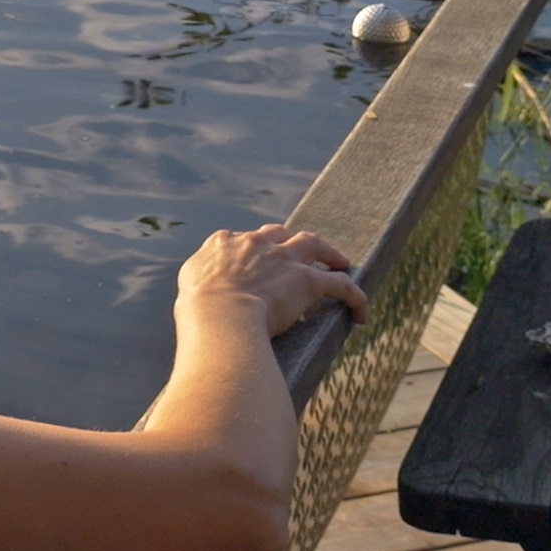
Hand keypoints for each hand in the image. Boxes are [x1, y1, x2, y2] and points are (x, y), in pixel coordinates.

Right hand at [178, 224, 366, 338]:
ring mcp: (283, 259)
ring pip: (314, 245)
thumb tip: (201, 298)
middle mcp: (256, 243)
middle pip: (279, 233)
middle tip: (300, 253)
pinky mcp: (307, 281)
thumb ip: (198, 285)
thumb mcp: (189, 290)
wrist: (220, 316)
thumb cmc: (197, 312)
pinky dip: (354, 296)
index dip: (251, 249)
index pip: (241, 239)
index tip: (255, 261)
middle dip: (291, 241)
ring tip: (340, 262)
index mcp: (223, 243)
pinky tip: (362, 311)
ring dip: (328, 253)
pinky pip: (339, 285)